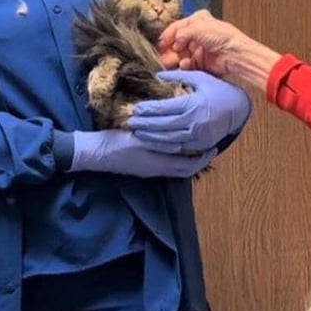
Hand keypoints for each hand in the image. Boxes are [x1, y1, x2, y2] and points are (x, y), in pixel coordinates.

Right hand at [70, 129, 215, 177]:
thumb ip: (159, 141)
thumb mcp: (140, 139)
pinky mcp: (145, 167)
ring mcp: (151, 171)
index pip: (189, 166)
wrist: (97, 153)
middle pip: (186, 170)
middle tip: (209, 146)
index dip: (203, 158)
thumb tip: (179, 142)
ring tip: (197, 144)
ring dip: (189, 159)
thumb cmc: (117, 143)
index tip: (214, 147)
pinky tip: (177, 145)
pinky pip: (168, 165)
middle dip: (200, 160)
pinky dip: (177, 158)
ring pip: (177, 168)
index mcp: (159, 165)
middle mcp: (158, 171)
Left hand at [128, 70, 251, 152]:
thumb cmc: (219, 91)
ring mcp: (199, 135)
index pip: (164, 108)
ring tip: (138, 133)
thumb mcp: (201, 78)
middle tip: (130, 123)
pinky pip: (180, 147)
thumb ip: (179, 76)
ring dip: (152, 137)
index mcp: (193, 104)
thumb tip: (157, 76)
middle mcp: (195, 121)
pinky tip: (155, 142)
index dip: (148, 109)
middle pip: (163, 125)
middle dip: (145, 125)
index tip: (135, 109)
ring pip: (169, 139)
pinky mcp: (201, 143)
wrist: (239, 109)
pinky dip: (165, 146)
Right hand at [157, 10, 280, 91]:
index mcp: (197, 21)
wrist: (235, 54)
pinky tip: (185, 65)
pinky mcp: (201, 62)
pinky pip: (187, 64)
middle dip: (168, 50)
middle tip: (160, 57)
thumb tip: (173, 43)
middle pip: (176, 43)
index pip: (176, 28)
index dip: (167, 36)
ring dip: (174, 59)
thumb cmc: (224, 37)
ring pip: (180, 55)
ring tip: (169, 63)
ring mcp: (199, 49)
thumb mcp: (198, 28)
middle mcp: (197, 35)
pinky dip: (184, 65)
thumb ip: (181, 33)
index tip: (159, 44)